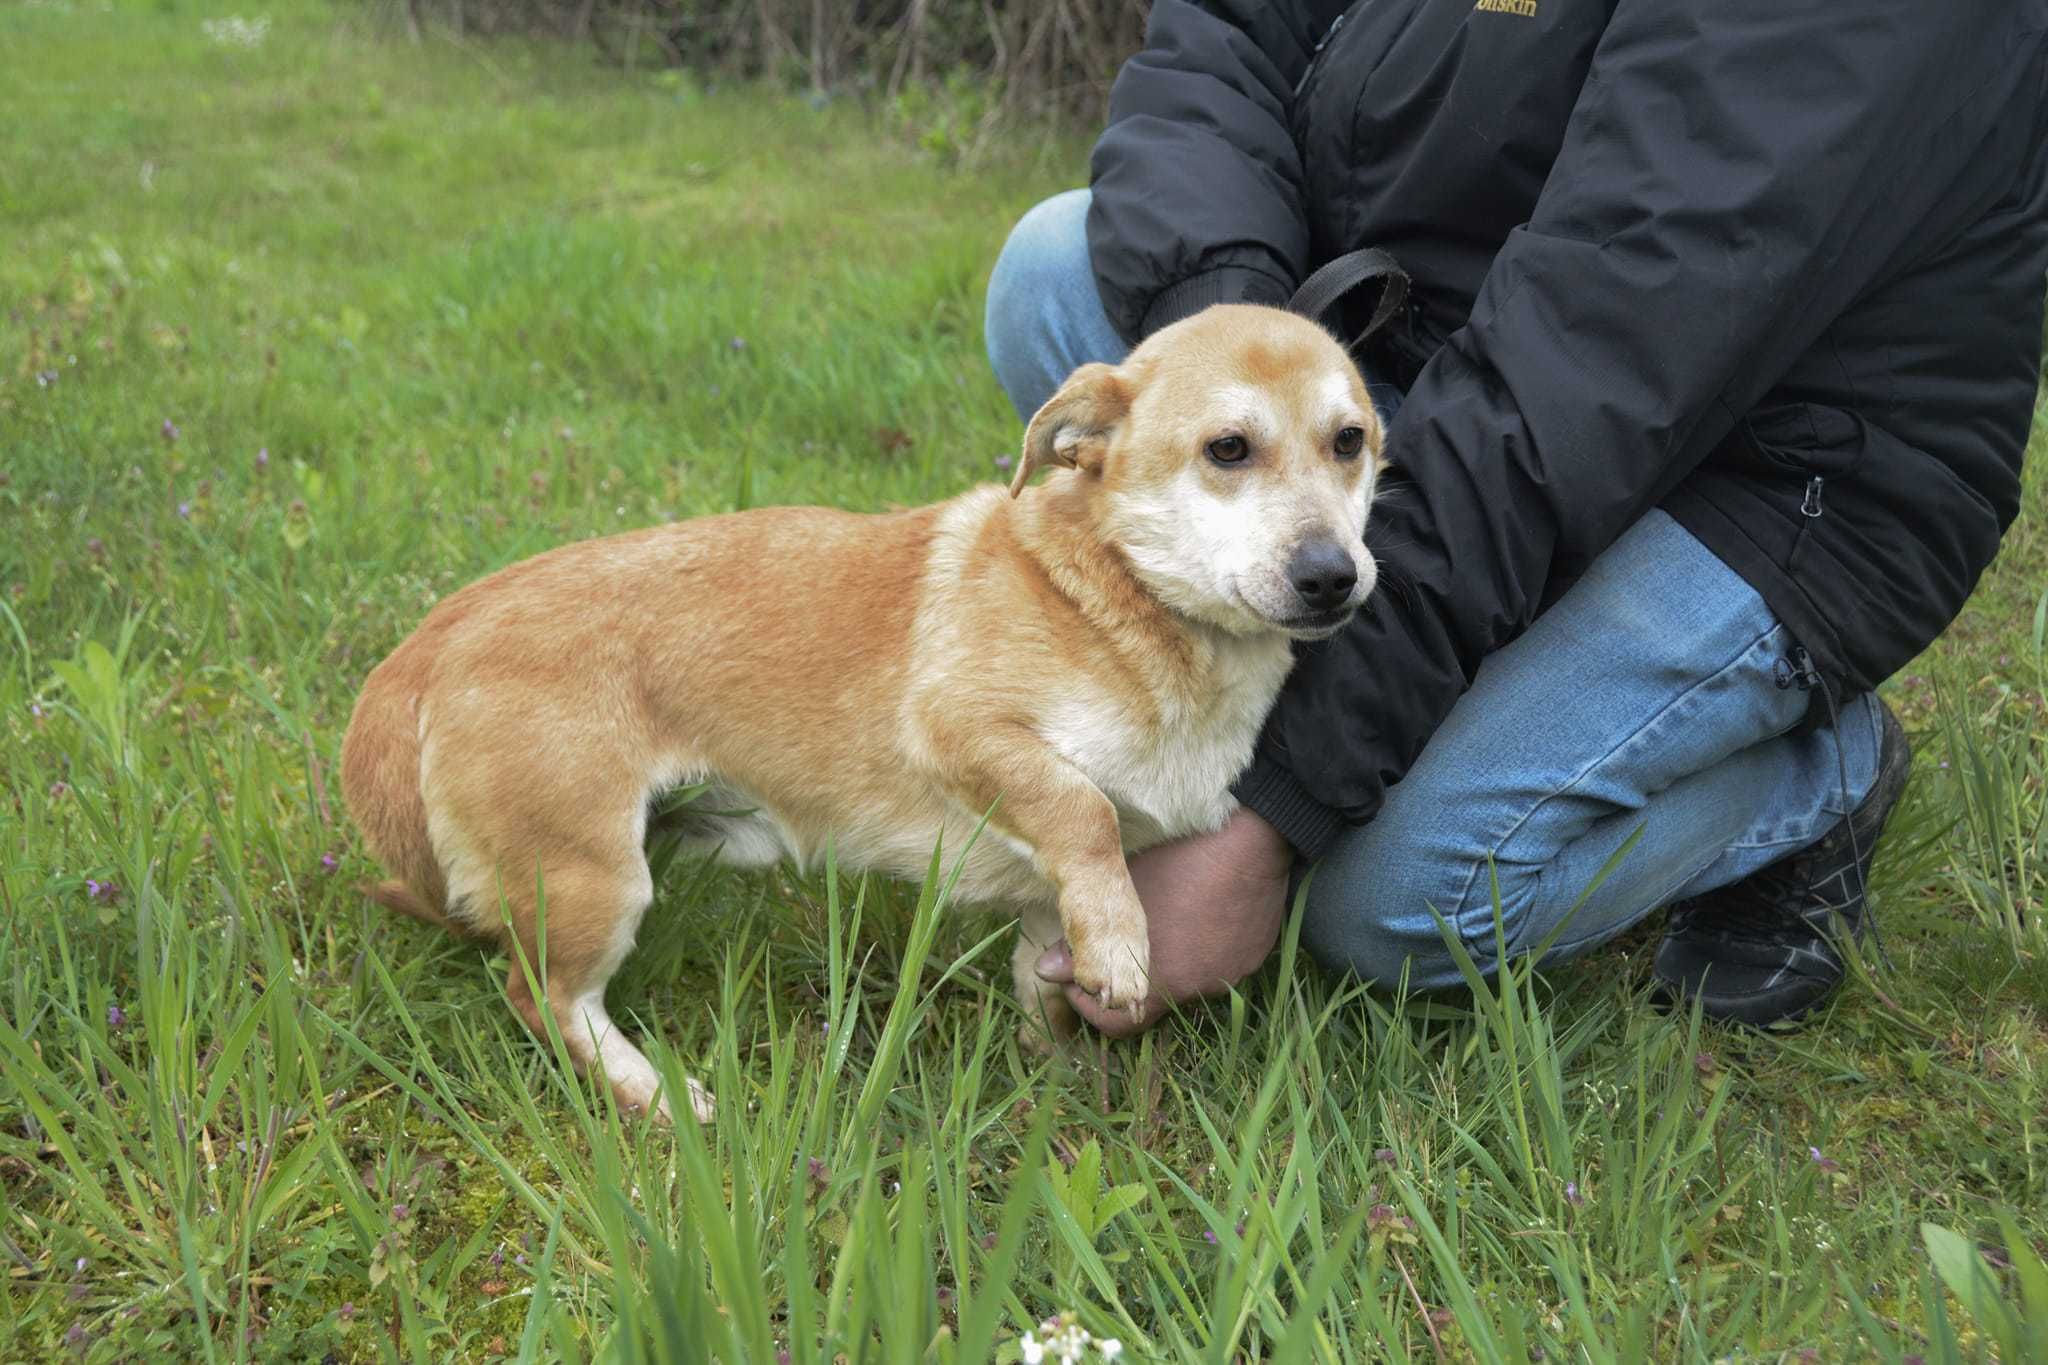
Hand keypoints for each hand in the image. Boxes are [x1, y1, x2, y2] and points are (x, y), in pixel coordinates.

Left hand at [1035, 806, 1293, 1037]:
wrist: (1252, 841)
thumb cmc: (1178, 862)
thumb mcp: (1120, 897)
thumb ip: (1082, 944)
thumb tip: (1045, 972)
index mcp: (1159, 982)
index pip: (1114, 1023)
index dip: (1090, 1003)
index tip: (1082, 974)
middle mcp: (1195, 991)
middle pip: (1150, 1003)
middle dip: (1127, 982)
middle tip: (1117, 948)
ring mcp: (1228, 977)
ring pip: (1186, 982)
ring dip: (1169, 962)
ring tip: (1164, 920)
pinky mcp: (1251, 960)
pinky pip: (1218, 965)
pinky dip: (1202, 950)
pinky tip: (1199, 914)